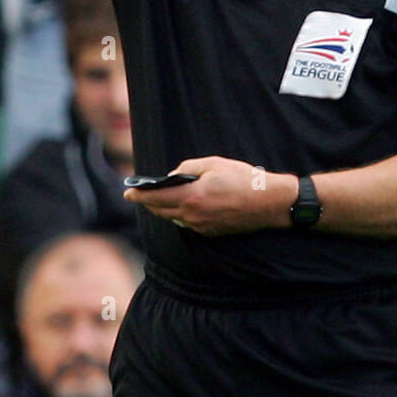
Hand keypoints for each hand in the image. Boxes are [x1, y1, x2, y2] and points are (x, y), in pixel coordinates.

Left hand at [123, 157, 294, 236]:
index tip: (128, 192)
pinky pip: (188, 223)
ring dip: (164, 209)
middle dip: (148, 203)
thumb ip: (188, 168)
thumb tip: (173, 175)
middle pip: (161, 211)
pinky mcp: (210, 232)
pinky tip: (183, 205)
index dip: (139, 195)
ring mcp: (201, 227)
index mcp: (191, 197)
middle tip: (139, 195)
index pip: (156, 198)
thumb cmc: (243, 179)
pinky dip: (180, 214)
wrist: (268, 203)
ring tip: (158, 198)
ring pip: (174, 218)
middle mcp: (193, 216)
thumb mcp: (214, 164)